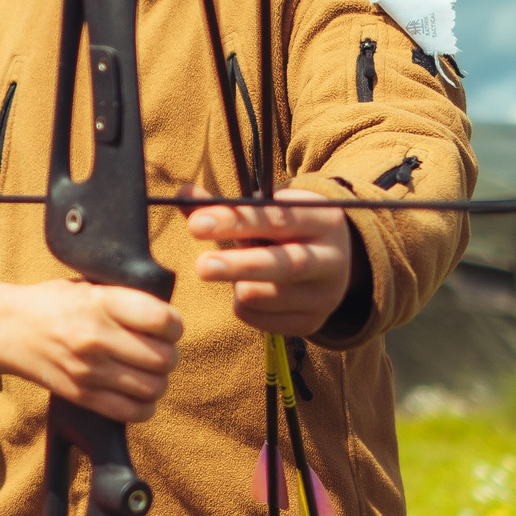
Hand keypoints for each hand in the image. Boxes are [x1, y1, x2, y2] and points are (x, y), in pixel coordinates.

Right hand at [0, 281, 182, 421]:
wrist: (9, 329)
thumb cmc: (55, 304)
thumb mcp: (89, 287)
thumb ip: (125, 299)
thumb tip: (168, 317)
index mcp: (101, 303)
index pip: (162, 320)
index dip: (175, 325)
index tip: (168, 326)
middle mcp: (96, 338)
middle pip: (164, 358)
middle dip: (170, 354)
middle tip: (161, 349)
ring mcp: (89, 370)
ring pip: (153, 387)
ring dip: (158, 380)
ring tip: (148, 371)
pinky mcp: (82, 395)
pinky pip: (132, 411)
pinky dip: (144, 405)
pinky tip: (137, 392)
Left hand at [185, 187, 359, 334]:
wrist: (330, 264)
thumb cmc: (284, 231)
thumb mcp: (265, 212)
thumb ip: (225, 206)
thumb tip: (182, 193)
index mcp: (323, 219)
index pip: (278, 219)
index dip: (235, 221)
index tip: (196, 224)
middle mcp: (333, 258)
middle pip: (287, 264)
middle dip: (240, 265)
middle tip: (201, 266)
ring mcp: (327, 294)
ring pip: (275, 297)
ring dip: (241, 286)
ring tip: (225, 272)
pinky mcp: (313, 322)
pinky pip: (269, 322)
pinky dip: (246, 309)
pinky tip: (241, 294)